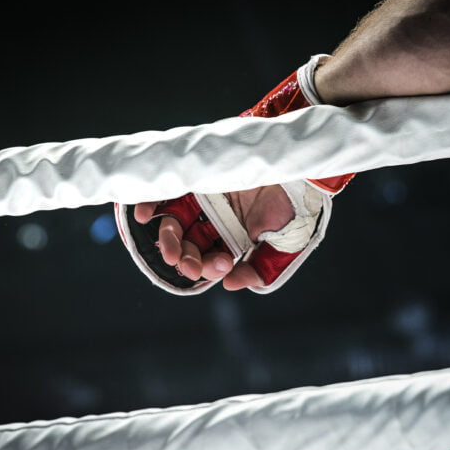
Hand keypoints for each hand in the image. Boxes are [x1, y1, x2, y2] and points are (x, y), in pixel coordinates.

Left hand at [132, 185, 294, 290]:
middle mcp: (217, 220)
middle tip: (185, 263)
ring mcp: (206, 198)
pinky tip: (144, 215)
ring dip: (168, 238)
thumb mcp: (287, 246)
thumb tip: (228, 284)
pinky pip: (169, 190)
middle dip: (184, 258)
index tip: (220, 265)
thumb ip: (262, 269)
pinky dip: (152, 202)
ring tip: (169, 249)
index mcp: (235, 240)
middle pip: (189, 244)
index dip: (208, 268)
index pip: (210, 260)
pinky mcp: (199, 176)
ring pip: (176, 222)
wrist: (304, 165)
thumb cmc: (300, 206)